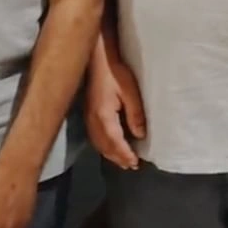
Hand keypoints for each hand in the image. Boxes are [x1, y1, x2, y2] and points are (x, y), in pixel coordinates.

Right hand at [84, 40, 146, 170]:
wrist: (97, 60)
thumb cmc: (115, 74)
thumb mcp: (130, 93)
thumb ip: (135, 115)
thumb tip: (140, 135)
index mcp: (104, 117)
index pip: (115, 143)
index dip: (125, 154)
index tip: (135, 163)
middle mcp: (93, 122)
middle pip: (105, 147)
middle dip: (118, 158)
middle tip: (131, 166)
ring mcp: (88, 118)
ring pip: (98, 144)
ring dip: (110, 154)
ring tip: (123, 161)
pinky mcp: (88, 114)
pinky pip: (95, 137)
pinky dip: (104, 146)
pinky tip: (110, 147)